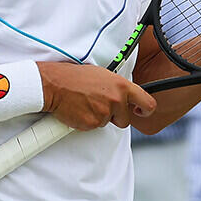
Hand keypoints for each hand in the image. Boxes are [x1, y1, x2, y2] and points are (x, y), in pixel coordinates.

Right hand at [38, 62, 155, 130]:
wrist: (53, 84)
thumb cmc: (73, 77)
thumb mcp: (100, 74)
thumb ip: (116, 86)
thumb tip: (123, 96)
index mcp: (121, 85)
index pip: (147, 103)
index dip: (146, 111)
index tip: (141, 112)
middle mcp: (115, 100)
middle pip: (125, 119)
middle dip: (114, 116)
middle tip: (98, 105)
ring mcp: (104, 113)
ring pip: (107, 123)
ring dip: (98, 117)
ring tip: (85, 103)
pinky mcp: (92, 123)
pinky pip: (94, 127)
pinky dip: (87, 121)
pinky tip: (79, 109)